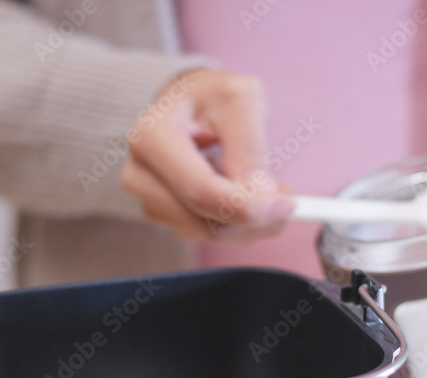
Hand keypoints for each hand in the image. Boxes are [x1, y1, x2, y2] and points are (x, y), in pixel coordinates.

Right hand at [121, 69, 294, 240]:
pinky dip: (234, 225)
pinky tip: (246, 198)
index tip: (287, 204)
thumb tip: (263, 198)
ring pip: (206, 233)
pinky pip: (203, 233)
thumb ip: (250, 148)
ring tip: (269, 192)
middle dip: (254, 220)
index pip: (202, 191)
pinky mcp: (159, 212)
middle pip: (203, 221)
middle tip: (287, 201)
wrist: (187, 102)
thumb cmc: (212, 95)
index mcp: (151, 137)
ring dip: (247, 225)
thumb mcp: (240, 100)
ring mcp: (146, 196)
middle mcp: (139, 172)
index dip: (248, 207)